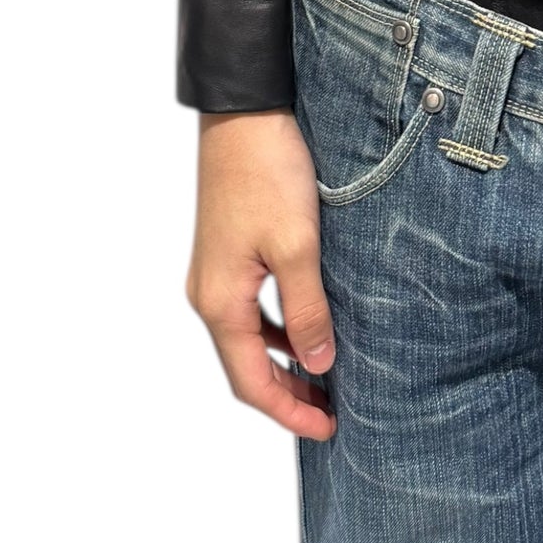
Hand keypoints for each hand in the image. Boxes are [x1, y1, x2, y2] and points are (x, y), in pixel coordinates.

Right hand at [186, 108, 337, 440]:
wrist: (244, 113)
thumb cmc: (267, 173)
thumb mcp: (297, 245)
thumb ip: (307, 309)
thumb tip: (319, 365)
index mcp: (220, 302)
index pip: (250, 382)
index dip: (288, 412)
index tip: (328, 430)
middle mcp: (209, 295)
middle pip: (245, 367)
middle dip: (287, 395)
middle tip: (333, 412)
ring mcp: (215, 274)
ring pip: (248, 339)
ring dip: (285, 363)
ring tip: (328, 378)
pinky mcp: (228, 253)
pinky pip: (251, 311)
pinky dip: (279, 331)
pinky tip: (309, 327)